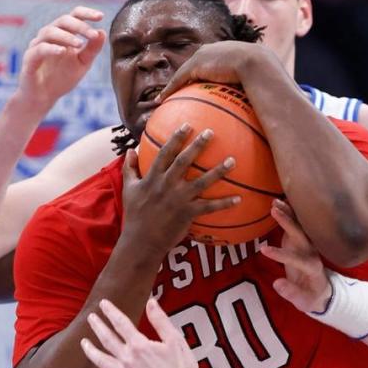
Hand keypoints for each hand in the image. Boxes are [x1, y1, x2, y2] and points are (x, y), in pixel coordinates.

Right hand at [15, 7, 106, 112]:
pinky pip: (39, 49)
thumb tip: (102, 32)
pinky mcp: (30, 58)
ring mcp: (38, 45)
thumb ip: (92, 49)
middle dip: (79, 26)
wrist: (43, 96)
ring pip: (50, 32)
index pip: (74, 16)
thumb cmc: (62, 77)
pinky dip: (51, 48)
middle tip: (92, 35)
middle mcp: (49, 36)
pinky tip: (62, 51)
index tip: (101, 16)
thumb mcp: (82, 63)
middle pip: (63, 20)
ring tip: (79, 44)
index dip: (86, 13)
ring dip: (66, 36)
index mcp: (63, 34)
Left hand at [82, 298, 208, 367]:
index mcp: (139, 346)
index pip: (121, 324)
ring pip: (102, 362)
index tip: (103, 304)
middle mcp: (128, 360)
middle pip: (107, 340)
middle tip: (91, 318)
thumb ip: (160, 321)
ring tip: (85, 344)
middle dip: (97, 327)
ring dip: (91, 351)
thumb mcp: (175, 340)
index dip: (111, 312)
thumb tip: (151, 302)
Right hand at [120, 125, 239, 255]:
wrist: (141, 242)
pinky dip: (224, 203)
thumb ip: (129, 168)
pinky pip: (210, 207)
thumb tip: (130, 150)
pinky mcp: (188, 214)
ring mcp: (179, 199)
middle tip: (211, 132)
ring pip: (202, 182)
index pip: (165, 153)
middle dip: (198, 145)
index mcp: (153, 177)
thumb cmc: (135, 215)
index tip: (187, 125)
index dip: (176, 138)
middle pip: (184, 161)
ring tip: (232, 160)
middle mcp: (167, 185)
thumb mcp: (128, 189)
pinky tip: (239, 198)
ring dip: (218, 171)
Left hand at [156, 41, 277, 99]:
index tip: (202, 82)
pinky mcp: (196, 65)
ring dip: (174, 84)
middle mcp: (215, 49)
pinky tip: (162, 101)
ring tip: (165, 96)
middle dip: (187, 74)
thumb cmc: (268, 76)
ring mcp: (204, 56)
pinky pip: (179, 79)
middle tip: (180, 88)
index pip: (214, 62)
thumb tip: (270, 110)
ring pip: (184, 71)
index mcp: (231, 51)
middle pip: (196, 64)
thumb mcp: (265, 82)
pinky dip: (170, 89)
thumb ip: (262, 94)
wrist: (259, 65)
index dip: (206, 72)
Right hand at [259, 200, 331, 312]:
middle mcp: (312, 253)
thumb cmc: (311, 298)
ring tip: (274, 202)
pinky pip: (295, 226)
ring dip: (288, 214)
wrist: (322, 291)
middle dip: (288, 223)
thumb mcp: (303, 302)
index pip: (297, 259)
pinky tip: (278, 203)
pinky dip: (288, 214)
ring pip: (299, 227)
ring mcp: (307, 246)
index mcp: (313, 268)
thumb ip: (291, 292)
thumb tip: (277, 283)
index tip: (264, 250)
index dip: (281, 254)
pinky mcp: (301, 242)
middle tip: (274, 210)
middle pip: (301, 235)